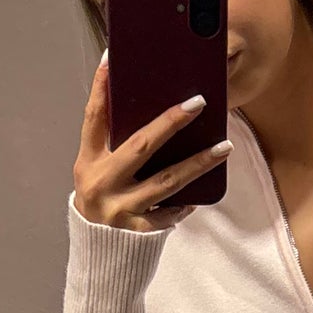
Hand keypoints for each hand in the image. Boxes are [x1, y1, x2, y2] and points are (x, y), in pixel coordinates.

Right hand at [72, 53, 230, 232]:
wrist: (96, 253)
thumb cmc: (102, 202)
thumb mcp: (98, 171)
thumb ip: (116, 146)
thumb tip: (150, 111)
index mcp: (89, 162)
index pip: (94, 118)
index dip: (101, 88)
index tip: (111, 60)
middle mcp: (101, 182)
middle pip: (140, 146)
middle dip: (170, 123)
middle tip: (198, 103)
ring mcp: (119, 207)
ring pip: (166, 181)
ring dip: (198, 163)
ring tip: (223, 147)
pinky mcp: (136, 230)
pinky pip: (168, 214)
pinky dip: (184, 204)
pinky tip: (199, 195)